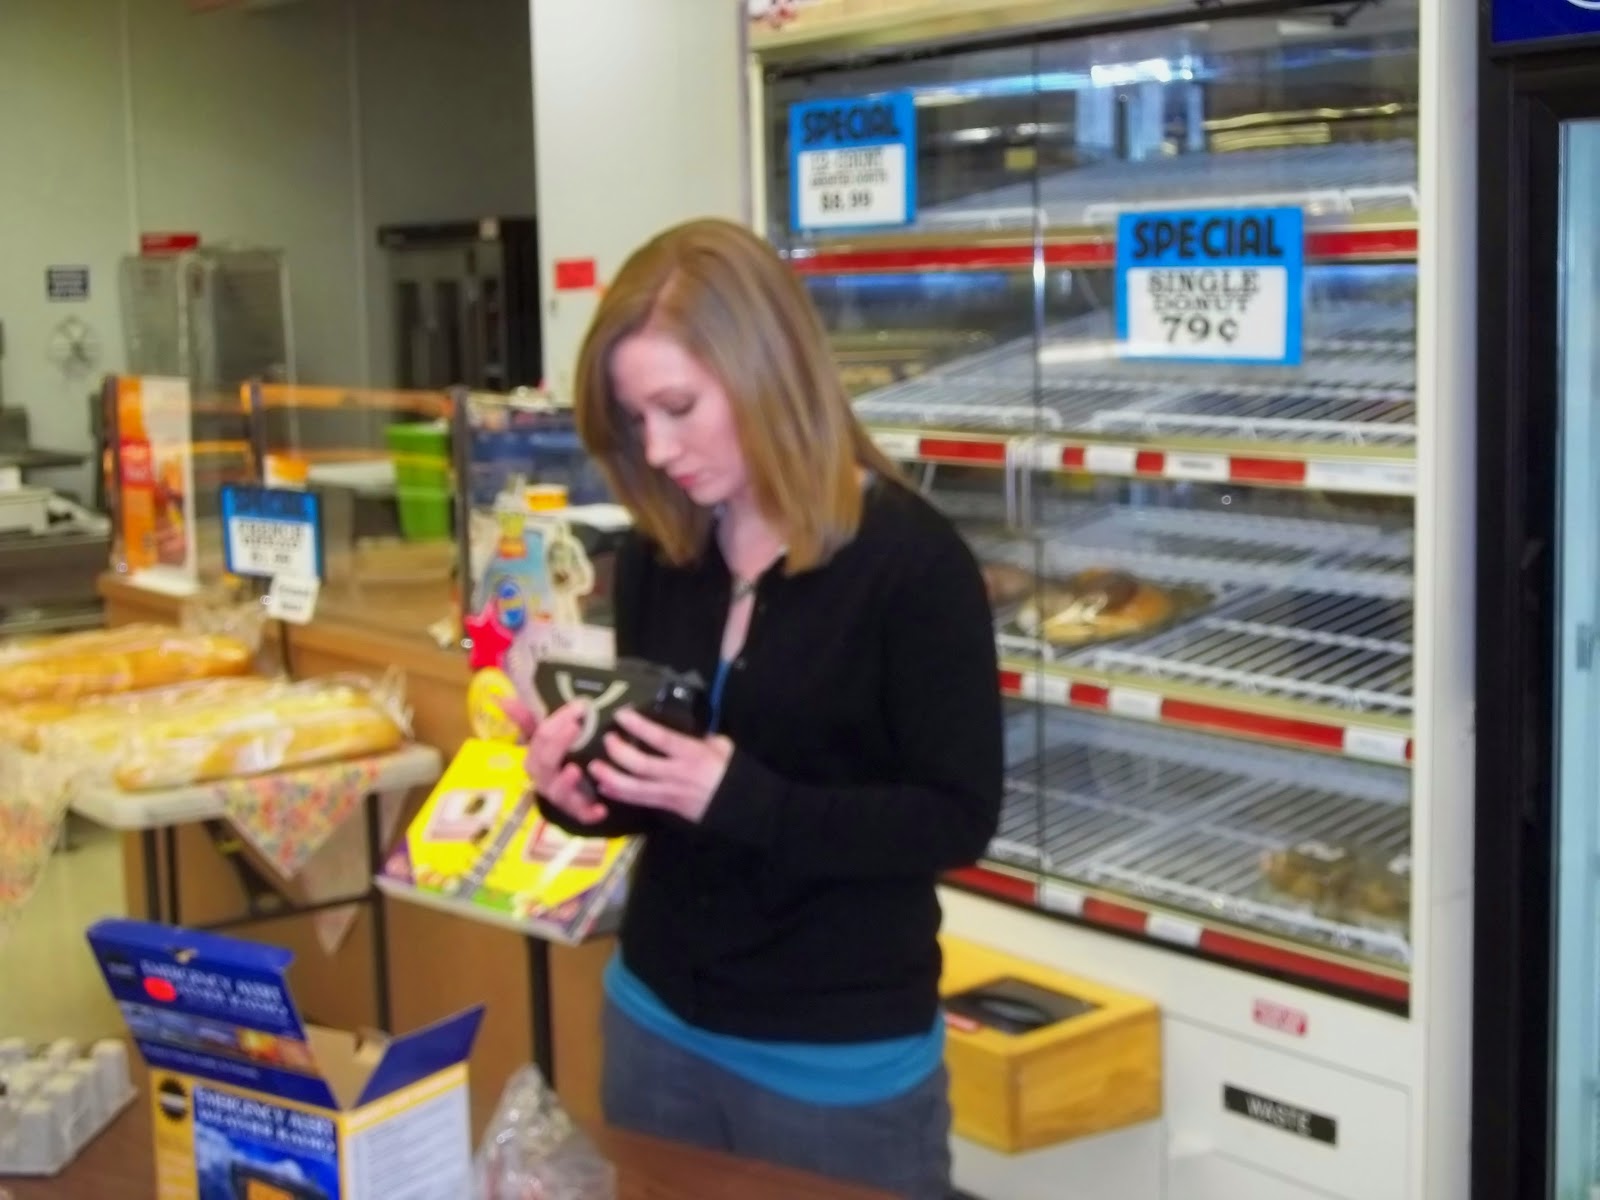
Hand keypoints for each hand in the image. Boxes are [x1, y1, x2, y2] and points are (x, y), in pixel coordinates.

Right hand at [497, 694, 610, 825]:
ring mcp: (559, 797)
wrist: (574, 792)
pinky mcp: (577, 812)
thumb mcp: (544, 739)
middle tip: (577, 726)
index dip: (557, 721)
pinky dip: (589, 813)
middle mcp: (543, 779)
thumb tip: (500, 698)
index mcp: (535, 758)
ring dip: (565, 782)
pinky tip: (600, 809)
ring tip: (575, 769)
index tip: (579, 706)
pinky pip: (581, 815)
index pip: (540, 738)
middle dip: (559, 744)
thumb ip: (526, 720)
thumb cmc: (557, 759)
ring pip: (556, 792)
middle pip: (545, 763)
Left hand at [588, 708, 732, 823]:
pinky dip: (619, 794)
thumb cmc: (731, 772)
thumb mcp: (722, 746)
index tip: (622, 714)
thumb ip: (702, 736)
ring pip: (634, 788)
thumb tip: (684, 725)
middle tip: (606, 738)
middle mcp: (677, 774)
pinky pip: (638, 801)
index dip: (639, 726)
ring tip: (595, 766)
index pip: (661, 739)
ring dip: (611, 777)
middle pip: (640, 765)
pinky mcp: (666, 807)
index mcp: (692, 754)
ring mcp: (669, 793)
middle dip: (619, 752)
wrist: (741, 807)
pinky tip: (604, 787)